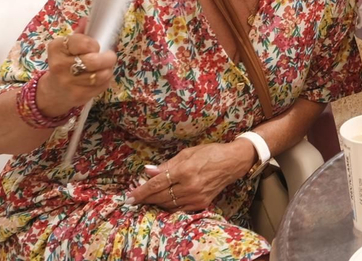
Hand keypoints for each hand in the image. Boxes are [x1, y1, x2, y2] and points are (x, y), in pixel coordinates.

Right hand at [40, 18, 117, 114]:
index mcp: (57, 48)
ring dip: (108, 69)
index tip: (95, 46)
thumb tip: (87, 20)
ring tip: (105, 67)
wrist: (54, 91)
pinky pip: (102, 86)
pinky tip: (100, 78)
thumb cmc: (64, 62)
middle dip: (107, 57)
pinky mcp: (78, 96)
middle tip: (109, 56)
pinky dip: (106, 80)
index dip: (93, 44)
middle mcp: (60, 66)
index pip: (83, 42)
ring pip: (101, 74)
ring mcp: (69, 83)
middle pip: (94, 61)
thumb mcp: (68, 46)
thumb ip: (79, 33)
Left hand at [129, 140, 255, 211]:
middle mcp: (190, 186)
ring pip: (168, 205)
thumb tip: (148, 171)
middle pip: (160, 197)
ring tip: (146, 199)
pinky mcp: (202, 203)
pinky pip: (179, 209)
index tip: (129, 197)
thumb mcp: (187, 153)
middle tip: (133, 200)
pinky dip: (168, 206)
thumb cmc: (210, 153)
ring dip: (155, 203)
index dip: (141, 191)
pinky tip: (163, 202)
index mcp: (185, 171)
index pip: (156, 184)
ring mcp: (196, 197)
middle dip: (144, 199)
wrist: (232, 162)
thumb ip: (167, 165)